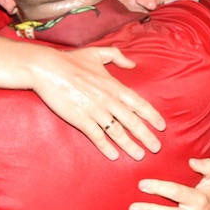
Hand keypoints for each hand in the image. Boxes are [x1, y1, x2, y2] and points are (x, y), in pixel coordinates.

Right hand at [27, 46, 165, 160]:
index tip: (161, 126)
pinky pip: (97, 136)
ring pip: (117, 132)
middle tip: (156, 148)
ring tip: (139, 155)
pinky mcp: (80, 119)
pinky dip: (106, 147)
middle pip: (132, 122)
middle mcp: (108, 100)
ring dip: (129, 145)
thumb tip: (132, 64)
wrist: (48, 69)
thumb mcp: (98, 53)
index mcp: (114, 86)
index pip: (139, 104)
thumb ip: (118, 56)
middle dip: (146, 136)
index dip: (152, 116)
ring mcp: (94, 111)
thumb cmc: (71, 60)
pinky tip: (114, 156)